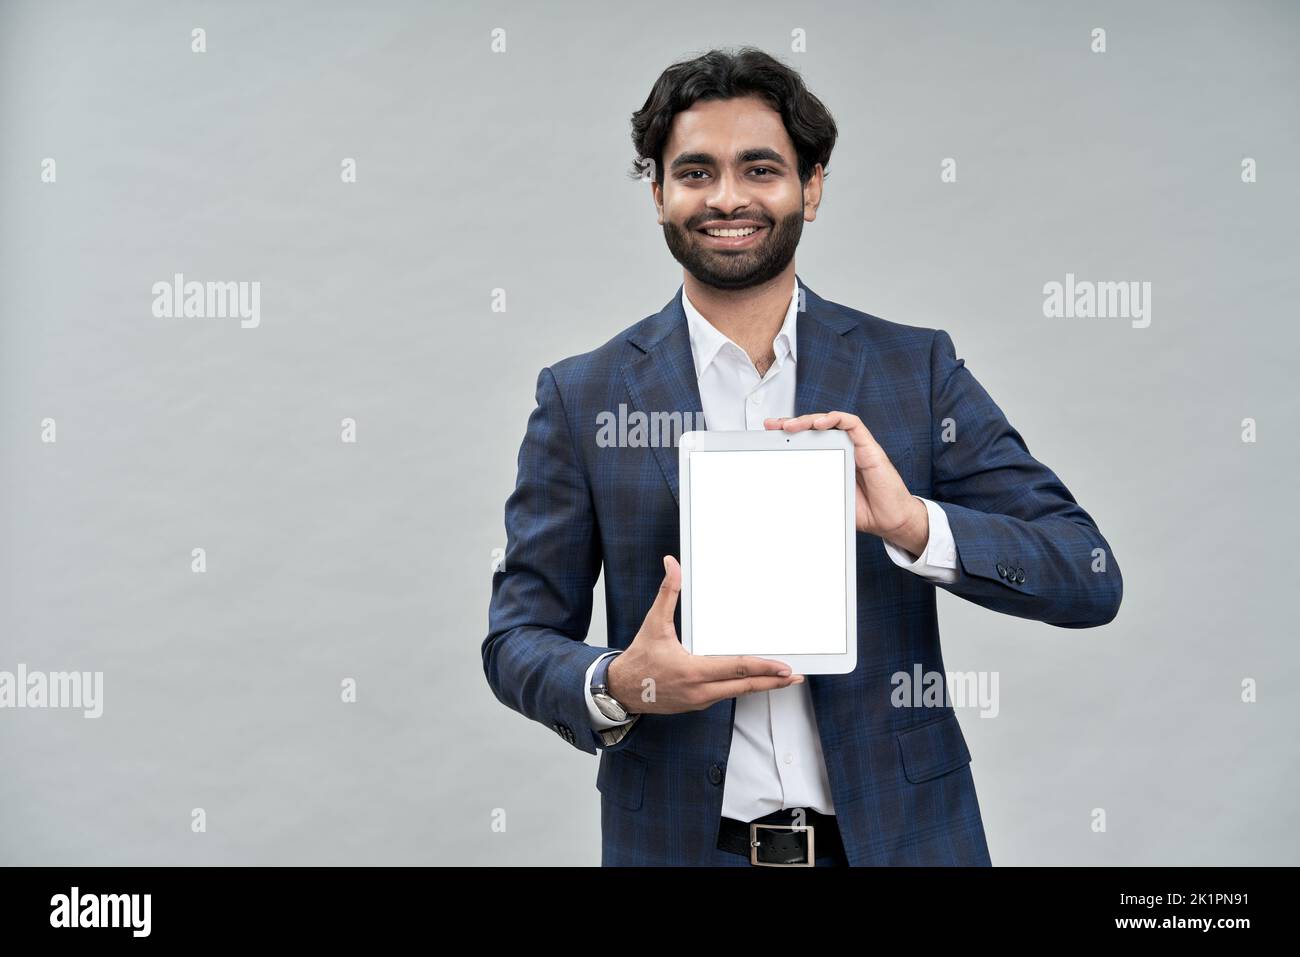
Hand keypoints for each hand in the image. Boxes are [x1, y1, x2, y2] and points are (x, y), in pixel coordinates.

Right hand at [607, 555, 804, 713]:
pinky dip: (742, 687)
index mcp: (693, 671)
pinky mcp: (698, 704)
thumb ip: (667, 593)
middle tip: (794, 676)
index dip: (762, 668)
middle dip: (773, 682)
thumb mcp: (654, 624)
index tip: (783, 668)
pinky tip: (753, 680)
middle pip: (745, 687)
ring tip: (781, 678)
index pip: (736, 670)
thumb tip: (673, 564)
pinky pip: (725, 695)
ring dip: (760, 685)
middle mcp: (700, 690)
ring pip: (737, 693)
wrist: (621, 691)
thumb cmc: (639, 658)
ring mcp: (700, 700)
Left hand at [764, 411, 928, 554]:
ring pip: (831, 421)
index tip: (769, 434)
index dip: (789, 435)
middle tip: (773, 426)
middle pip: (816, 427)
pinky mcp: (869, 446)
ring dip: (809, 419)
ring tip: (791, 425)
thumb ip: (812, 491)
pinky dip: (836, 419)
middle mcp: (844, 448)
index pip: (808, 440)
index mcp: (833, 458)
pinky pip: (853, 424)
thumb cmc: (865, 510)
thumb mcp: (829, 499)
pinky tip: (820, 423)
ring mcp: (857, 445)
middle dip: (793, 423)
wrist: (890, 520)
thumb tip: (783, 495)